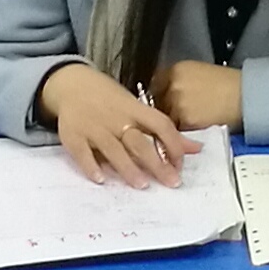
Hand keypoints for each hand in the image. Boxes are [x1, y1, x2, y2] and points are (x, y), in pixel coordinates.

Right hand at [38, 63, 196, 187]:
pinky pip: (83, 153)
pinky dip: (91, 166)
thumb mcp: (137, 108)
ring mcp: (94, 127)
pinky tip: (102, 180)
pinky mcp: (73, 136)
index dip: (174, 144)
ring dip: (128, 167)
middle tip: (170, 182)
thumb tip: (196, 148)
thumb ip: (163, 130)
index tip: (180, 164)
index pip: (160, 125)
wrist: (72, 83)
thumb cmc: (110, 100)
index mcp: (135, 109)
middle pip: (139, 142)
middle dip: (156, 163)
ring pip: (113, 149)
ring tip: (142, 185)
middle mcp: (116, 119)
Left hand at [149, 59, 244, 130]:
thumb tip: (168, 91)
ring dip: (174, 121)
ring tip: (191, 120)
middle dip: (166, 108)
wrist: (246, 96)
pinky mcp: (185, 120)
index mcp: (176, 69)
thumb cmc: (229, 84)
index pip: (156, 84)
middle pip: (158, 101)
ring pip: (166, 117)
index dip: (161, 94)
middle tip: (179, 113)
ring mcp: (177, 103)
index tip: (165, 101)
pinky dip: (184, 129)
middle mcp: (173, 85)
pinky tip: (197, 125)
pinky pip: (177, 129)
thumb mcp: (200, 72)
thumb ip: (180, 80)